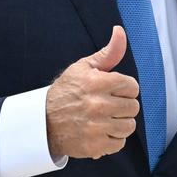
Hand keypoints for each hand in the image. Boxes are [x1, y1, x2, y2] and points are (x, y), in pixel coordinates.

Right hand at [46, 26, 139, 159]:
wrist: (43, 122)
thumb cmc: (66, 92)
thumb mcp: (84, 68)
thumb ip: (108, 52)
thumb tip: (120, 31)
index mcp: (97, 83)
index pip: (132, 86)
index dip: (125, 88)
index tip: (113, 90)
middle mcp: (98, 105)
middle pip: (133, 107)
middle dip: (123, 105)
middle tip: (108, 105)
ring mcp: (97, 127)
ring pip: (129, 126)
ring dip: (120, 123)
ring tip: (105, 118)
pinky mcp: (95, 145)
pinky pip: (120, 143)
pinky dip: (113, 139)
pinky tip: (101, 131)